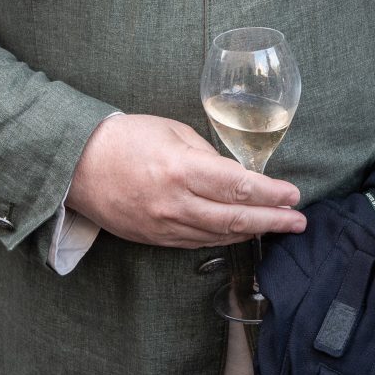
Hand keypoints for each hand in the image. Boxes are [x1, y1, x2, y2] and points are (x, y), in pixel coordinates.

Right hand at [66, 114, 306, 247]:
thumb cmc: (125, 138)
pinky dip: (225, 239)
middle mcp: (175, 203)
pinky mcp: (154, 239)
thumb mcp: (172, 131)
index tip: (293, 194)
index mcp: (180, 169)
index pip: (237, 187)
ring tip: (279, 227)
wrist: (76, 165)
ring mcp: (164, 226)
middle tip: (298, 221)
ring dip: (252, 233)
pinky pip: (198, 243)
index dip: (270, 193)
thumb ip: (207, 155)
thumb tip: (234, 174)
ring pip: (218, 236)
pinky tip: (242, 233)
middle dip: (272, 220)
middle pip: (234, 219)